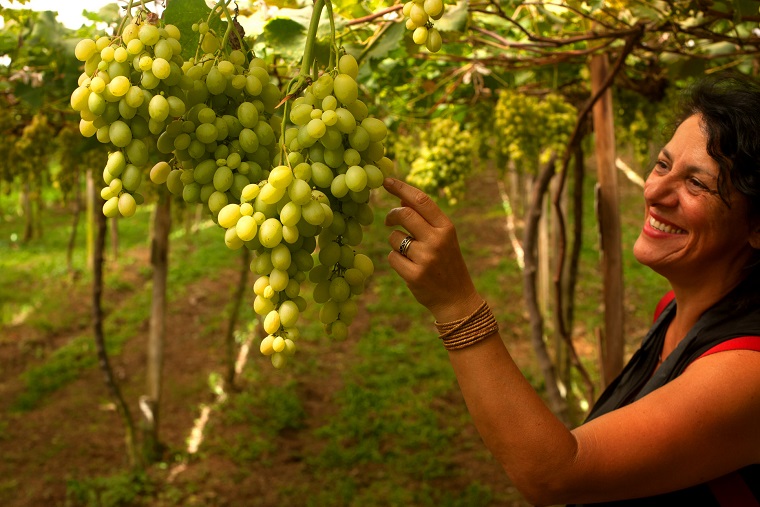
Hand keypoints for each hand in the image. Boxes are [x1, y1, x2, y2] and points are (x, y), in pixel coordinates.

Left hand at [383, 178, 482, 322]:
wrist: (457, 299)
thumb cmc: (447, 263)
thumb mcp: (443, 238)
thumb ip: (425, 219)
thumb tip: (403, 198)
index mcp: (446, 227)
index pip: (421, 200)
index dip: (401, 188)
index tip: (386, 180)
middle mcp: (437, 240)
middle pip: (404, 214)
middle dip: (391, 215)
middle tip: (389, 221)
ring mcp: (426, 258)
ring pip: (394, 238)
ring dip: (396, 244)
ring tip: (411, 255)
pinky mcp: (415, 275)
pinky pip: (392, 257)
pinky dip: (396, 260)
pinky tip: (409, 268)